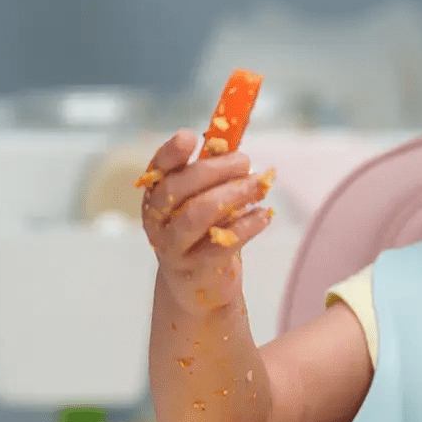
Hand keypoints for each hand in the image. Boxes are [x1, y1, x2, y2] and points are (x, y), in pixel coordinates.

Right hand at [138, 129, 274, 315]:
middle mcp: (158, 221)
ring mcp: (173, 247)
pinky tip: (265, 215)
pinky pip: (221, 243)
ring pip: (197, 215)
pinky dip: (247, 225)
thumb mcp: (203, 199)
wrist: (196, 285)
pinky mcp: (196, 269)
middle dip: (214, 170)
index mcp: (157, 196)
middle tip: (246, 161)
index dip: (170, 153)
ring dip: (232, 195)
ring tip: (259, 185)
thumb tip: (234, 136)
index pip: (157, 170)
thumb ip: (213, 172)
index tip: (190, 137)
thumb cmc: (202, 233)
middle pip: (178, 189)